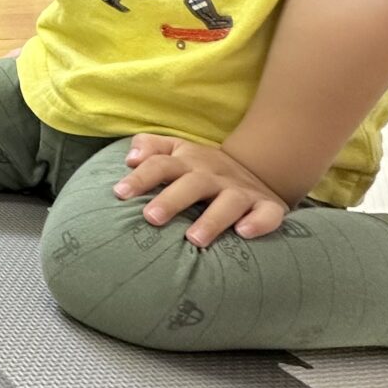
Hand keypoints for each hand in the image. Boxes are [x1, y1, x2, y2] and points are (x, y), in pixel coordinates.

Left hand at [112, 134, 288, 246]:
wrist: (256, 169)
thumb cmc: (201, 168)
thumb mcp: (177, 150)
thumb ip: (150, 147)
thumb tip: (130, 158)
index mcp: (188, 161)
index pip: (161, 164)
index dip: (140, 177)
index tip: (119, 193)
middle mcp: (214, 175)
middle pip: (192, 183)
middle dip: (171, 200)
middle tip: (151, 217)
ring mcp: (241, 190)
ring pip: (229, 202)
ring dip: (212, 219)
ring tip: (194, 239)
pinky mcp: (267, 206)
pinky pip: (267, 214)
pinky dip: (259, 222)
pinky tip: (245, 233)